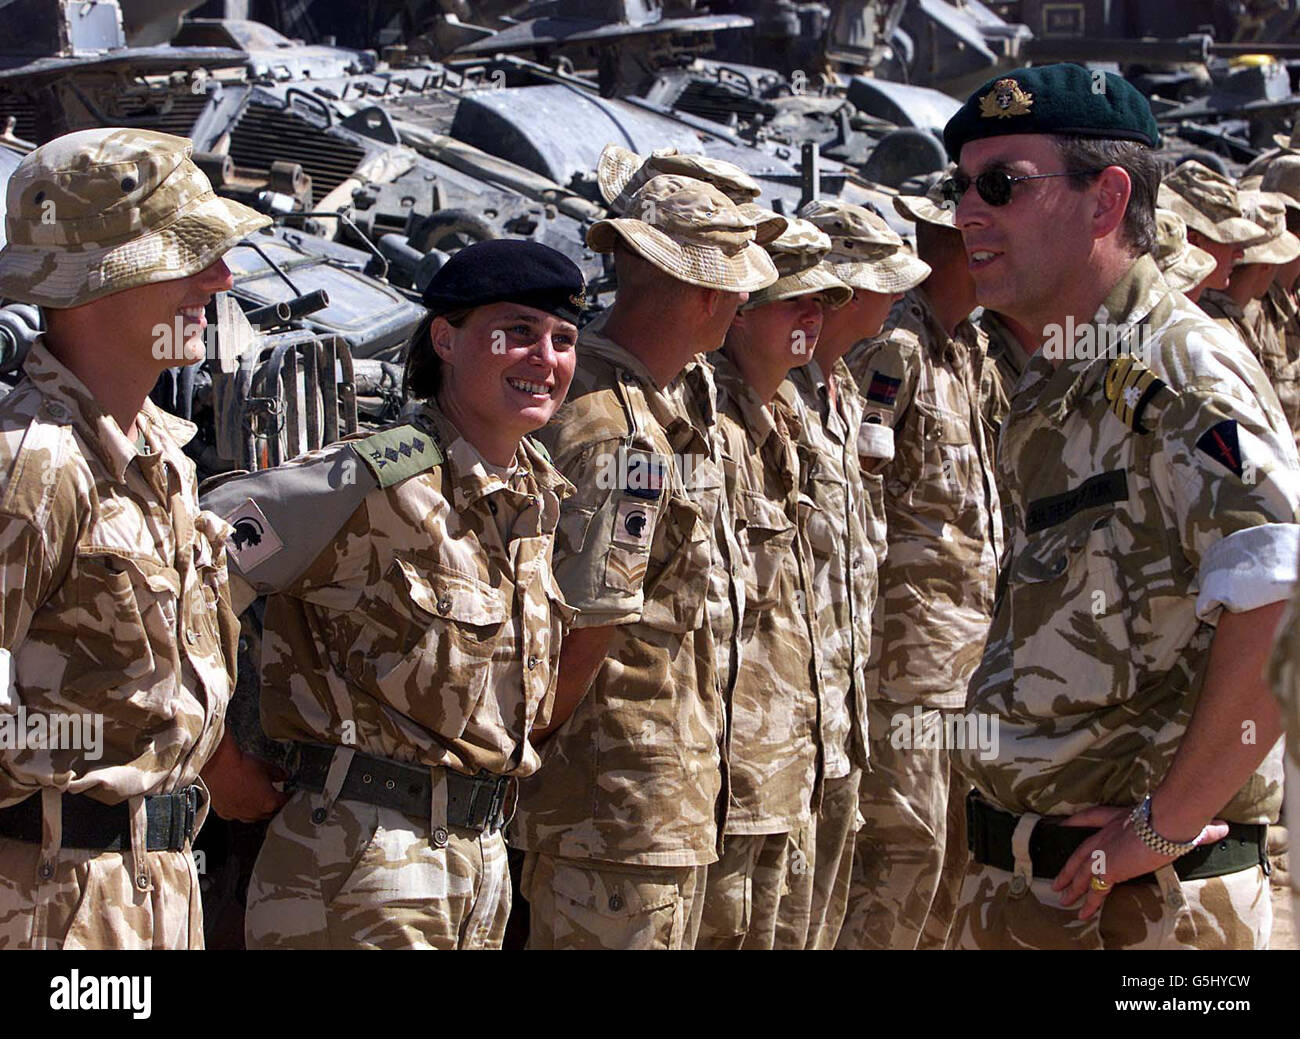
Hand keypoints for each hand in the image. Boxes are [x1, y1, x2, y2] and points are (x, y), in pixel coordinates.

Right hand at [201, 731, 289, 822]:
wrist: (217, 766)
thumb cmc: (241, 766)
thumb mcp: (266, 766)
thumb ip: (278, 773)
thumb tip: (284, 775)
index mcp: (269, 802)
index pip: (284, 802)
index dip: (288, 796)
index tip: (289, 794)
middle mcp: (254, 812)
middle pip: (269, 812)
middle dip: (273, 805)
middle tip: (275, 796)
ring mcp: (239, 814)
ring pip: (252, 816)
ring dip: (257, 809)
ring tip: (257, 799)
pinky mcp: (225, 813)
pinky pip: (236, 815)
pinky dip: (240, 809)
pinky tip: (240, 801)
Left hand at [1050, 805, 1228, 920]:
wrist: (1166, 821)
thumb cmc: (1176, 818)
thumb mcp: (1185, 823)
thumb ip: (1201, 829)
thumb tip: (1223, 827)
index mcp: (1119, 818)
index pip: (1092, 817)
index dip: (1076, 821)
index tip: (1063, 824)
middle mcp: (1107, 833)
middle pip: (1080, 851)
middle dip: (1069, 866)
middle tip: (1058, 879)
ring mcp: (1105, 851)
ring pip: (1082, 871)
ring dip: (1071, 885)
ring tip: (1062, 897)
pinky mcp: (1109, 868)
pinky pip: (1095, 890)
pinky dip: (1088, 902)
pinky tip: (1080, 912)